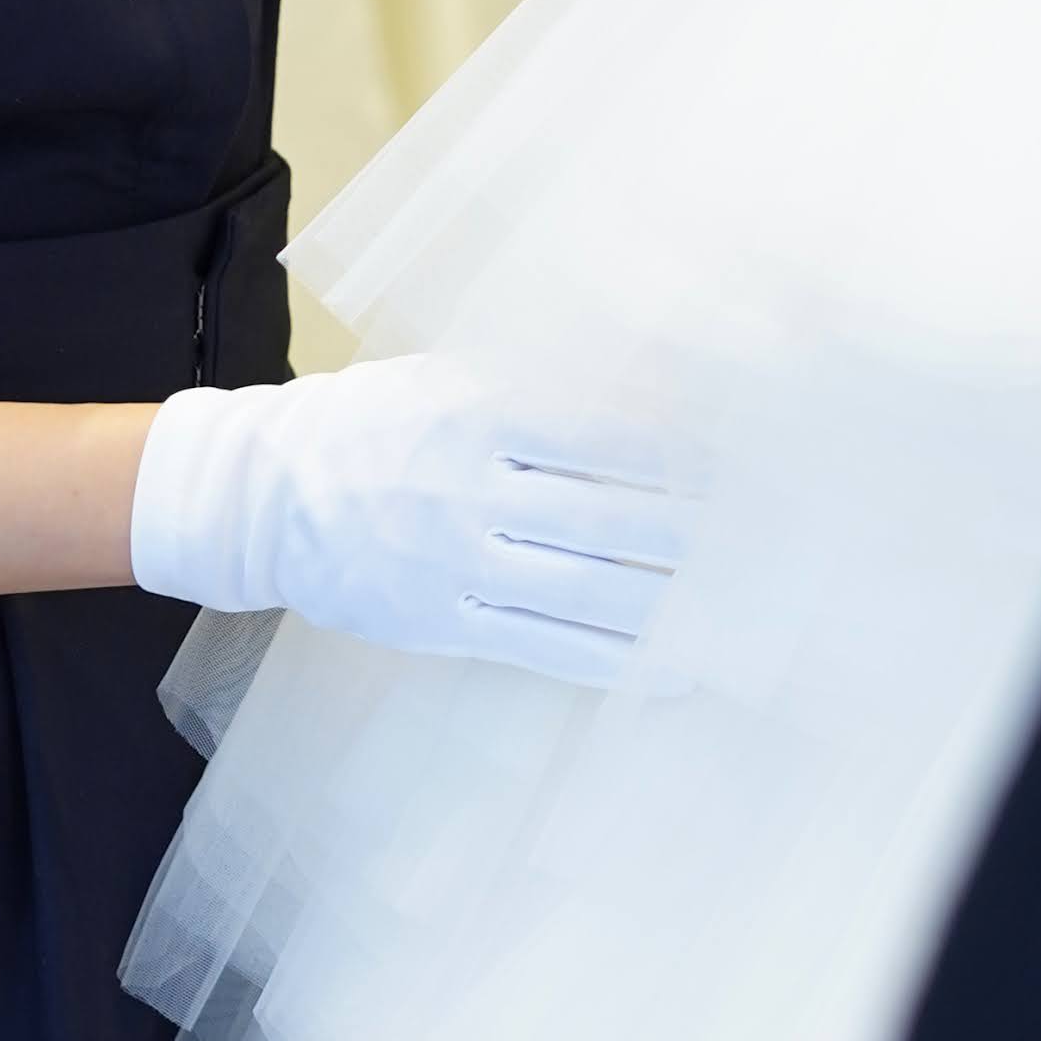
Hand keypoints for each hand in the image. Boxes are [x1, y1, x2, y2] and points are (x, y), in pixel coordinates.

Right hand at [131, 352, 696, 685]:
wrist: (266, 494)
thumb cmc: (376, 421)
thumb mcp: (450, 374)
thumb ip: (540, 384)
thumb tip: (655, 390)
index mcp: (477, 411)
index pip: (604, 434)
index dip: (683, 455)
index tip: (747, 466)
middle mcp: (471, 488)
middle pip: (610, 516)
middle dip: (698, 533)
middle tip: (774, 542)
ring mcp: (456, 563)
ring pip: (586, 591)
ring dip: (673, 604)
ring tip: (744, 612)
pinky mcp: (445, 624)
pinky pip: (546, 649)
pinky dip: (617, 660)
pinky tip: (673, 665)